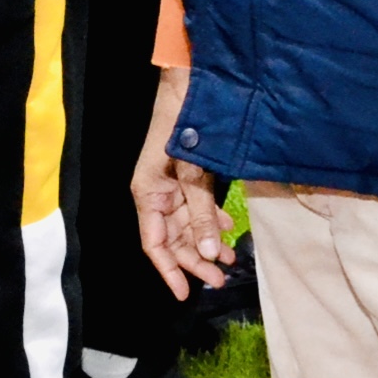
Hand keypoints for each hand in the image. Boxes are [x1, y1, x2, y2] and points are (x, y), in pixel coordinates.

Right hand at [135, 65, 234, 295]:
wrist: (189, 82)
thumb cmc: (185, 124)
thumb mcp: (194, 171)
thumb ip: (200, 211)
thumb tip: (207, 252)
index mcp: (148, 193)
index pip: (155, 244)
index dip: (168, 270)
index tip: (184, 295)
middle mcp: (158, 192)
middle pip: (173, 239)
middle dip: (194, 261)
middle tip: (220, 279)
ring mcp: (173, 183)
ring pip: (187, 224)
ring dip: (206, 242)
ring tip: (229, 259)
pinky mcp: (188, 174)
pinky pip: (197, 206)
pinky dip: (212, 219)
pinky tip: (228, 226)